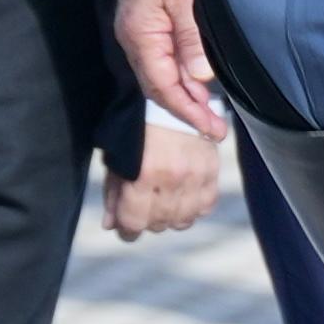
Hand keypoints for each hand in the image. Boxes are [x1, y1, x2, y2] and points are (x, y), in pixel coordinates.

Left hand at [104, 117, 223, 240]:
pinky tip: (182, 195)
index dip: (126, 229)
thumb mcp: (117, 153)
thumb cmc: (136, 122)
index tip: (125, 226)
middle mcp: (171, 178)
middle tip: (142, 207)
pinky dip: (193, 207)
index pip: (134, 222)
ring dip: (169, 217)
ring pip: (182, 220)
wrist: (169, 95)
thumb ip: (113, 191)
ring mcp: (195, 175)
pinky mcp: (212, 170)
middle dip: (146, 220)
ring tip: (162, 202)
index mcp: (142, 174)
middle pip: (158, 224)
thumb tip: (111, 224)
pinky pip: (205, 206)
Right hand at [114, 0, 229, 138]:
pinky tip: (198, 85)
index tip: (212, 129)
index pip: (163, 87)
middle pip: (159, 88)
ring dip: (185, 96)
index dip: (188, 112)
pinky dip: (180, 78)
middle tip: (216, 130)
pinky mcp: (145, 27)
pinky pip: (161, 62)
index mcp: (140, 35)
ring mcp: (137, 34)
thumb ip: (192, 39)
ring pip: (160, 77)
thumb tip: (201, 79)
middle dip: (187, 111)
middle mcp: (133, 40)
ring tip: (211, 115)